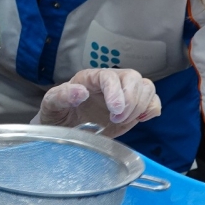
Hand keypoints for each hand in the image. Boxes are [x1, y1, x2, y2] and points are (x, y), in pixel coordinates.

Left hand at [36, 68, 160, 137]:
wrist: (66, 128)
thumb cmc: (58, 114)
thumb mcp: (51, 105)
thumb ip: (61, 96)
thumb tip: (80, 91)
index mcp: (89, 78)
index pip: (109, 77)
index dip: (115, 92)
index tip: (115, 111)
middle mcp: (110, 82)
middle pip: (133, 77)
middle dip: (130, 100)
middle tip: (117, 119)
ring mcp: (124, 93)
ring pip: (146, 87)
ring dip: (140, 106)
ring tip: (123, 120)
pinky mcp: (134, 107)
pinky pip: (153, 101)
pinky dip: (151, 110)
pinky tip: (138, 120)